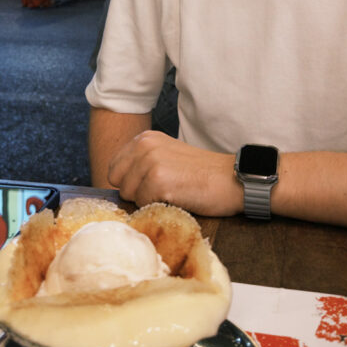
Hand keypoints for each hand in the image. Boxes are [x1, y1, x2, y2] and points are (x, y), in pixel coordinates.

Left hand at [107, 131, 242, 216]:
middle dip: (136, 193)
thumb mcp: (168, 155)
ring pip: (130, 196)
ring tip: (173, 193)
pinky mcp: (159, 182)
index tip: (150, 187)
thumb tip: (120, 185)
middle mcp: (145, 146)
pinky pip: (144, 206)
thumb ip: (143, 163)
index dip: (130, 183)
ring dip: (149, 201)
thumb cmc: (202, 173)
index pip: (114, 168)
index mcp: (145, 138)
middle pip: (118, 183)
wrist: (232, 179)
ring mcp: (151, 162)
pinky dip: (159, 208)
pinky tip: (179, 199)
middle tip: (164, 191)